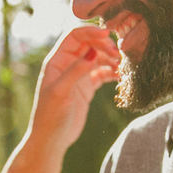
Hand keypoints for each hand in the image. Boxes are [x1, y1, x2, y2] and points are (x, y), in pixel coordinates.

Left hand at [26, 24, 119, 151]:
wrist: (52, 140)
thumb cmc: (50, 116)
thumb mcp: (61, 92)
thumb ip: (76, 70)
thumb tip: (93, 51)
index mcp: (56, 61)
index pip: (74, 37)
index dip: (90, 32)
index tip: (108, 34)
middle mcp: (67, 65)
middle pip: (89, 44)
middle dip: (104, 45)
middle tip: (118, 53)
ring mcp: (78, 76)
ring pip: (98, 58)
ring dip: (110, 58)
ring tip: (122, 65)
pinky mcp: (87, 87)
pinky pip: (102, 73)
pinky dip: (112, 72)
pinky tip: (120, 76)